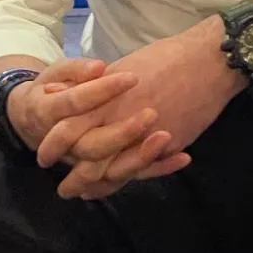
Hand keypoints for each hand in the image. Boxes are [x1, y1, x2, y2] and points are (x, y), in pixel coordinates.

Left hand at [39, 27, 242, 199]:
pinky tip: (115, 186)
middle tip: (64, 190)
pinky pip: (143, 170)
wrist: (207, 61)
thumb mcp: (121, 67)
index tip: (45, 156)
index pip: (69, 128)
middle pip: (87, 155)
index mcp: (105, 96)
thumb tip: (57, 90)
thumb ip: (92, 85)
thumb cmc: (165, 58)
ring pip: (113, 169)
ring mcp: (145, 134)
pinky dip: (129, 180)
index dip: (55, 144)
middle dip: (73, 176)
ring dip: (97, 185)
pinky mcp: (167, 144)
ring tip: (84, 194)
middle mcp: (120, 118)